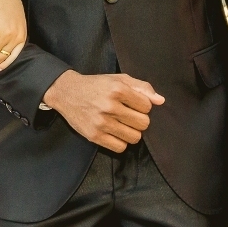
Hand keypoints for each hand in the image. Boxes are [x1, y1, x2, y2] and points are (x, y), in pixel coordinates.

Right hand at [42, 71, 164, 151]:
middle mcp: (109, 106)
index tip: (132, 104)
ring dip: (131, 132)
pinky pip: (120, 147)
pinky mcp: (94, 135)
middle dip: (139, 120)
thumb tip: (161, 101)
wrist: (66, 92)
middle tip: (128, 115)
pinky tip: (114, 132)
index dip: (142, 106)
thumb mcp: (118, 79)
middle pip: (143, 124)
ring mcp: (101, 122)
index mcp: (117, 89)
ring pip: (134, 137)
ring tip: (122, 124)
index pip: (147, 106)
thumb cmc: (96, 85)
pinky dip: (120, 142)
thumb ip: (141, 87)